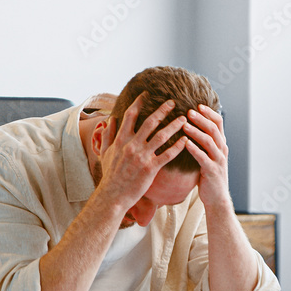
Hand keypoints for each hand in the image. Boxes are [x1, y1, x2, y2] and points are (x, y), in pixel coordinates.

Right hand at [94, 93, 188, 209]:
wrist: (113, 195)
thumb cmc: (110, 175)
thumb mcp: (104, 153)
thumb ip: (107, 135)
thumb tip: (110, 119)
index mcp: (121, 140)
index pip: (130, 115)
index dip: (139, 103)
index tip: (146, 94)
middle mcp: (132, 145)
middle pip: (150, 122)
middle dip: (162, 110)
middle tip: (172, 102)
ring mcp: (142, 156)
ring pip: (161, 136)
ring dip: (174, 126)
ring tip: (184, 119)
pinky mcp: (150, 168)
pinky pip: (167, 155)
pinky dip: (178, 147)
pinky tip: (186, 140)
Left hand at [183, 105, 231, 209]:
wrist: (217, 197)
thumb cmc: (208, 175)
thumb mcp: (209, 155)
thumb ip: (204, 142)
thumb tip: (193, 125)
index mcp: (221, 144)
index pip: (219, 122)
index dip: (209, 113)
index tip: (198, 105)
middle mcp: (222, 150)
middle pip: (214, 129)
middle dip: (201, 119)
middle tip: (189, 111)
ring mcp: (218, 160)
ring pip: (209, 141)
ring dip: (196, 131)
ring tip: (184, 125)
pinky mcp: (212, 171)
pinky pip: (203, 158)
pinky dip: (194, 149)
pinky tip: (185, 143)